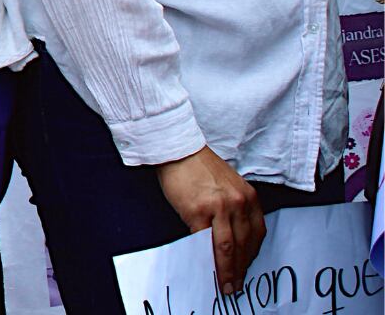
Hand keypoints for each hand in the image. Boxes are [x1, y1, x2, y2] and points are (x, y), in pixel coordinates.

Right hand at [157, 147, 263, 293]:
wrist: (178, 150)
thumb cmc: (200, 167)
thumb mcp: (229, 186)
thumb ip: (234, 208)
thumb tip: (231, 237)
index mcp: (248, 198)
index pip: (257, 234)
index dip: (251, 255)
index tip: (246, 267)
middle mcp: (238, 203)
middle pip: (243, 244)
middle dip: (240, 268)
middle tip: (237, 284)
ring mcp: (219, 208)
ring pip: (227, 246)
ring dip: (227, 269)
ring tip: (226, 284)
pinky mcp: (198, 211)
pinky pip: (204, 240)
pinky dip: (207, 256)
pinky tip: (206, 265)